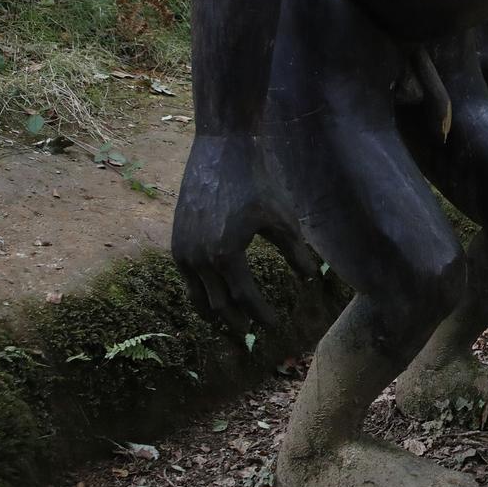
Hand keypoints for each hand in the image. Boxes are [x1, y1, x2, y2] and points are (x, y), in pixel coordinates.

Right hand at [171, 133, 318, 334]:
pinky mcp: (176, 241)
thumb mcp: (282, 218)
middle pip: (217, 305)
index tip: (274, 325)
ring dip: (213, 313)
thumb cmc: (257, 182)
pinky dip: (199, 293)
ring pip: (197, 296)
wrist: (221, 151)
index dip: (261, 314)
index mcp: (226, 255)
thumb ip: (296, 251)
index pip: (245, 298)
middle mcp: (198, 258)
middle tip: (250, 335)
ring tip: (229, 324)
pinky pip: (186, 278)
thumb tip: (311, 278)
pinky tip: (213, 296)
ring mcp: (183, 251)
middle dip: (235, 322)